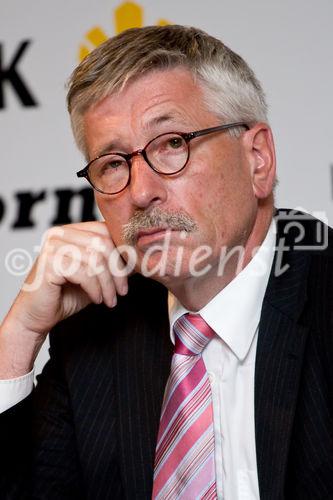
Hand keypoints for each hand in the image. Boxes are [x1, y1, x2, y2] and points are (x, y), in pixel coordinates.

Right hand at [0, 221, 127, 376]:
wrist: (37, 316)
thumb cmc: (66, 295)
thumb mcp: (97, 276)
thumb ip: (113, 262)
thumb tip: (141, 255)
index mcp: (71, 231)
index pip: (105, 230)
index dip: (122, 251)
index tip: (132, 273)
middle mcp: (59, 233)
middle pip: (102, 243)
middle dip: (117, 270)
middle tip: (122, 291)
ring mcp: (52, 246)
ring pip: (95, 259)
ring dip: (108, 283)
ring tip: (110, 299)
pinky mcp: (49, 262)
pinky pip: (83, 272)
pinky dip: (95, 288)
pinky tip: (96, 299)